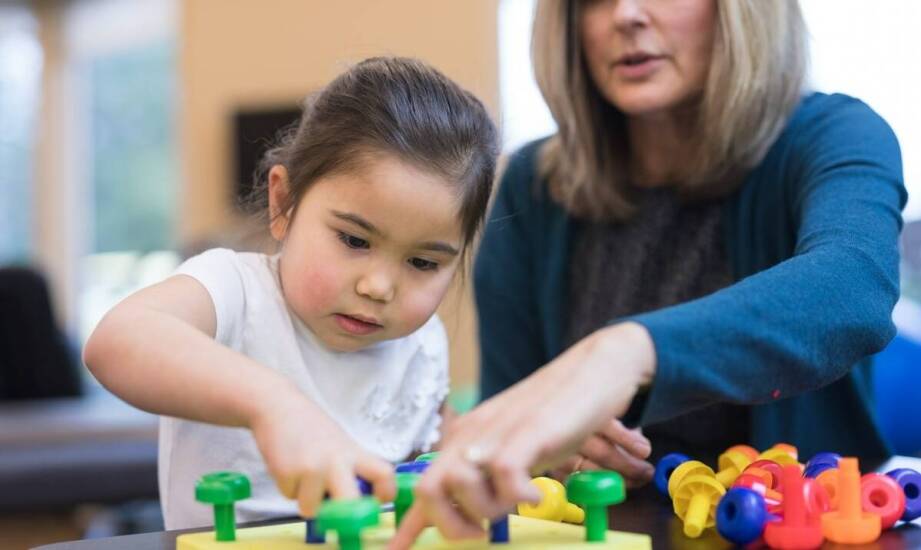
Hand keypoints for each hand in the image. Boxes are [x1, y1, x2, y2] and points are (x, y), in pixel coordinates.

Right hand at [248, 391, 395, 516]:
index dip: (386, 492)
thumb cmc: (311, 428)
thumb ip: (352, 469)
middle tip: (335, 507)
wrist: (278, 406)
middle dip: (342, 515)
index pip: (383, 474)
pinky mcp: (287, 472)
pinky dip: (288, 488)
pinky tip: (288, 466)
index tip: (380, 500)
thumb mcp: (341, 444)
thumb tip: (357, 501)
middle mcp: (336, 461)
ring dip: (306, 499)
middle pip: (350, 503)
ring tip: (303, 476)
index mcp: (354, 452)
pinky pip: (290, 497)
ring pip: (312, 509)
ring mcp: (311, 467)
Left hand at [387, 322, 655, 548]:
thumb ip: (488, 479)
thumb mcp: (513, 450)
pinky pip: (504, 472)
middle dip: (450, 525)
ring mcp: (497, 431)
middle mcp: (471, 435)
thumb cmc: (555, 416)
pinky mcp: (528, 431)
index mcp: (463, 441)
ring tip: (516, 503)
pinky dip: (519, 495)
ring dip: (487, 510)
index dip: (408, 526)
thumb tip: (469, 515)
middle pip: (429, 489)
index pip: (425, 487)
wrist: (593, 370)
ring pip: (460, 484)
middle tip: (482, 532)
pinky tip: (537, 494)